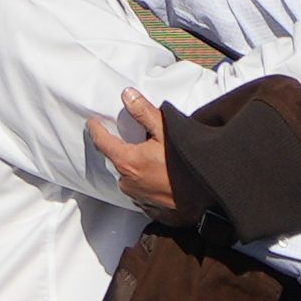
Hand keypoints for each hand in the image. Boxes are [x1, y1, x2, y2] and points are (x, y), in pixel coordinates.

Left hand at [88, 89, 188, 222]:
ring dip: (134, 165)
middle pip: (116, 159)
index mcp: (127, 162)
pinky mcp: (148, 205)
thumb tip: (128, 96)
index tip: (93, 122)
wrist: (207, 191)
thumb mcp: (166, 131)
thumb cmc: (186, 165)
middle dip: (120, 147)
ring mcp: (137, 196)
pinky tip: (158, 172)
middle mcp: (127, 181)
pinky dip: (144, 178)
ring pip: (127, 174)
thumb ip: (143, 112)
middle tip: (130, 136)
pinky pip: (139, 187)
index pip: (102, 142)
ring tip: (150, 156)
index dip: (96, 130)